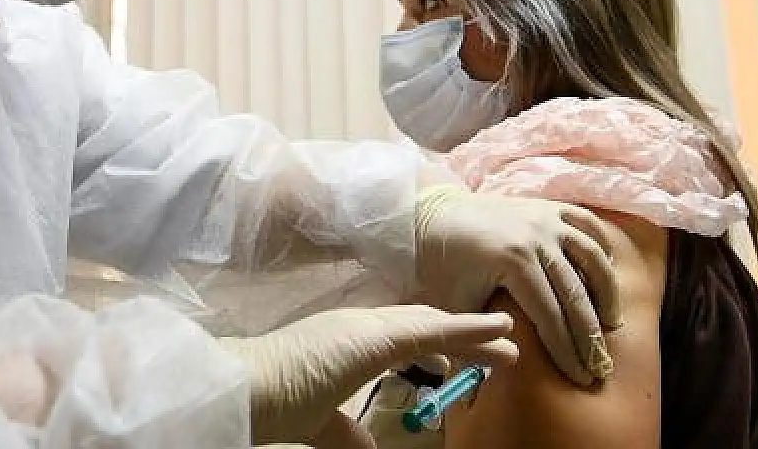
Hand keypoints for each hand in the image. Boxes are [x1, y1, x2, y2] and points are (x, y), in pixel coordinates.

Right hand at [221, 305, 516, 444]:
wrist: (247, 387)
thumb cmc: (273, 400)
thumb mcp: (319, 420)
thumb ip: (346, 432)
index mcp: (343, 339)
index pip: (395, 337)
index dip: (429, 346)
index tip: (450, 363)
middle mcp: (357, 324)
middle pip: (420, 326)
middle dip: (459, 338)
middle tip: (496, 347)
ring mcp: (367, 325)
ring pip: (433, 325)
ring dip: (474, 333)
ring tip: (510, 340)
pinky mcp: (377, 335)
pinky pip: (435, 330)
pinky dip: (471, 328)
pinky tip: (500, 329)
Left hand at [414, 185, 622, 385]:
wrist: (429, 217)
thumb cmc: (440, 266)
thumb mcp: (453, 306)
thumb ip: (475, 340)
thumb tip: (489, 383)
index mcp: (513, 260)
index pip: (550, 315)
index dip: (567, 349)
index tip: (582, 375)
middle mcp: (536, 236)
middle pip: (575, 293)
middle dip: (590, 334)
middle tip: (601, 365)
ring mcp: (545, 218)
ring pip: (592, 257)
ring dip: (607, 292)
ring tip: (612, 323)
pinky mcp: (547, 206)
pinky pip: (587, 223)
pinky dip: (602, 246)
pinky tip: (606, 272)